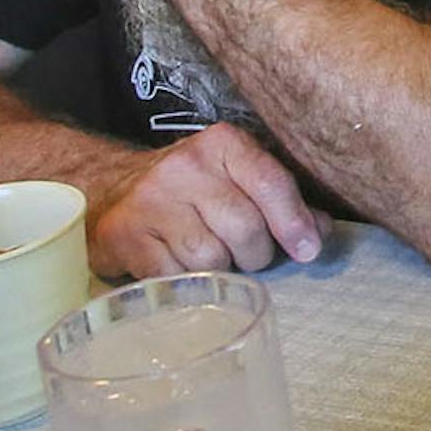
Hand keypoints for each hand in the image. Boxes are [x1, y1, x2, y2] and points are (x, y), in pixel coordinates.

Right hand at [86, 124, 331, 277]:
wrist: (110, 191)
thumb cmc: (191, 193)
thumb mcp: (236, 181)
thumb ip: (282, 202)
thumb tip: (320, 231)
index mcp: (222, 144)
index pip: (271, 182)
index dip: (294, 221)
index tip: (307, 250)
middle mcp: (184, 165)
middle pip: (245, 228)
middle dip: (256, 254)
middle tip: (245, 255)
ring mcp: (150, 200)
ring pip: (211, 258)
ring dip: (220, 272)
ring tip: (210, 260)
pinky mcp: (124, 235)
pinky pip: (175, 278)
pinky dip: (185, 286)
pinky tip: (181, 272)